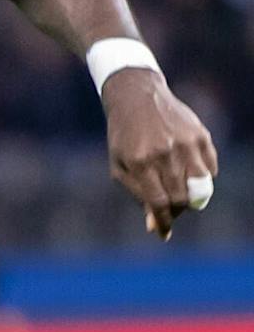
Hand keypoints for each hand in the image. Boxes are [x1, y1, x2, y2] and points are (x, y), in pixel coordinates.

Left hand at [102, 71, 218, 239]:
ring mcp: (187, 142)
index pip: (159, 202)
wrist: (138, 98)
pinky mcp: (202, 135)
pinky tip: (187, 175)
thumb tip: (154, 225)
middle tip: (168, 210)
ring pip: (201, 186)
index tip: (164, 234)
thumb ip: (138, 196)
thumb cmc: (124, 138)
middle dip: (176, 211)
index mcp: (141, 162)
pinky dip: (202, 179)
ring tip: (179, 193)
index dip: (164, 222)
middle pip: (182, 198)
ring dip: (192, 198)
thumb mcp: (121, 168)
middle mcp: (166, 152)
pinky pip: (211, 169)